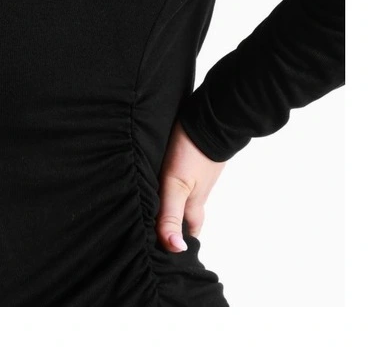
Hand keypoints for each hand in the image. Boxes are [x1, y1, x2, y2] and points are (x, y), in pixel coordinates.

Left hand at [156, 118, 225, 252]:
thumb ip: (171, 215)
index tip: (166, 253)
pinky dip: (177, 186)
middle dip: (177, 227)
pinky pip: (188, 180)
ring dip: (176, 206)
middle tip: (160, 234)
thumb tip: (176, 249)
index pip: (188, 233)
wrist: (212, 118)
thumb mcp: (175, 185)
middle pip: (188, 217)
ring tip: (158, 210)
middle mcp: (199, 193)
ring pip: (188, 198)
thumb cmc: (192, 152)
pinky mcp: (198, 161)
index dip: (179, 244)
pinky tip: (166, 180)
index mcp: (194, 204)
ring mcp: (200, 176)